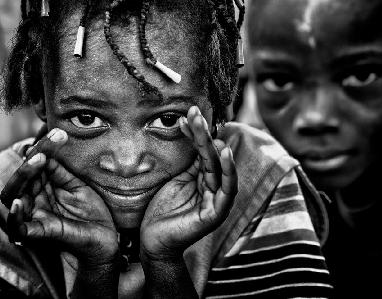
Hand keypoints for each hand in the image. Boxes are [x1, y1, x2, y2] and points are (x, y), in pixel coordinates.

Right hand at [2, 129, 118, 264]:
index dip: (44, 147)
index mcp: (43, 186)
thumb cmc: (90, 211)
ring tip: (37, 160)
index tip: (60, 134)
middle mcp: (33, 198)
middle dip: (32, 159)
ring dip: (23, 176)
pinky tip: (19, 202)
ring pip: (14, 195)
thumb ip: (60, 171)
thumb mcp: (76, 185)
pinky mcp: (36, 234)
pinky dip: (14, 216)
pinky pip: (17, 227)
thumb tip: (45, 151)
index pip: (35, 164)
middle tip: (44, 148)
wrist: (104, 238)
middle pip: (21, 177)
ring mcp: (33, 215)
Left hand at [140, 106, 237, 260]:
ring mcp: (217, 200)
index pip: (203, 152)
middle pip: (212, 156)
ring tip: (207, 127)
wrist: (153, 239)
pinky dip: (227, 171)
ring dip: (215, 146)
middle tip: (194, 112)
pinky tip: (224, 154)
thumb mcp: (175, 179)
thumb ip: (188, 162)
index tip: (186, 116)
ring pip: (220, 169)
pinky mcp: (216, 213)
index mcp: (204, 179)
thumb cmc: (163, 209)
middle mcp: (213, 187)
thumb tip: (190, 132)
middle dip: (203, 134)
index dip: (195, 134)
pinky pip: (226, 190)